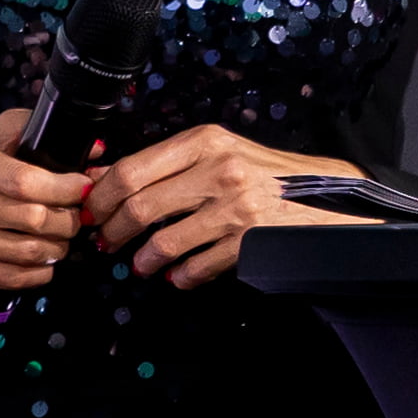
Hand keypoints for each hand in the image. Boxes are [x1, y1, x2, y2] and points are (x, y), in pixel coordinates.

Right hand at [0, 107, 93, 293]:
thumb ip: (38, 135)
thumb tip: (92, 151)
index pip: (25, 180)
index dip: (65, 189)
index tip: (83, 190)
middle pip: (31, 218)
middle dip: (67, 222)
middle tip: (76, 220)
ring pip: (24, 251)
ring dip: (56, 250)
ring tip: (61, 241)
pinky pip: (6, 276)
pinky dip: (36, 275)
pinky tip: (43, 264)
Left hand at [89, 124, 358, 288]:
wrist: (327, 194)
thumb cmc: (262, 172)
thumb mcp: (215, 151)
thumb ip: (164, 163)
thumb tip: (102, 176)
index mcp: (203, 142)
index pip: (130, 170)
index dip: (100, 197)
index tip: (91, 211)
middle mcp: (218, 171)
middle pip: (138, 207)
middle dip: (112, 230)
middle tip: (105, 241)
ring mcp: (235, 208)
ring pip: (163, 242)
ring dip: (142, 259)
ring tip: (139, 264)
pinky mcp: (249, 241)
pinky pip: (197, 267)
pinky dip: (181, 276)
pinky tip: (177, 275)